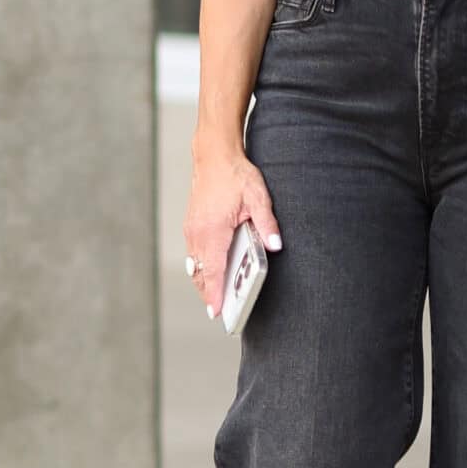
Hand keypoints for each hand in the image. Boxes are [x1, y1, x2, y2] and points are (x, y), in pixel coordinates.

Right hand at [183, 149, 282, 319]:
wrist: (213, 155)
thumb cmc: (235, 175)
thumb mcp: (258, 197)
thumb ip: (267, 224)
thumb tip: (276, 246)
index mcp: (213, 230)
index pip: (213, 270)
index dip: (214, 293)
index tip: (216, 312)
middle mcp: (198, 233)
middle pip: (201, 272)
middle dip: (208, 292)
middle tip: (220, 310)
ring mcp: (191, 229)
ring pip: (195, 264)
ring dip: (204, 281)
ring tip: (216, 296)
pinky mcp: (191, 225)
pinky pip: (193, 253)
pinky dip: (201, 267)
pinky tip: (212, 271)